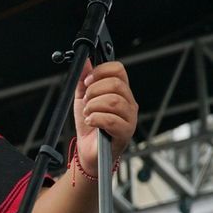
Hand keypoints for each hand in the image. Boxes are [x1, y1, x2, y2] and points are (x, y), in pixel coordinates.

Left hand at [73, 60, 137, 175]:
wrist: (88, 151)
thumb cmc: (89, 126)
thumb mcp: (82, 99)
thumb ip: (83, 80)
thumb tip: (84, 61)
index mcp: (120, 91)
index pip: (118, 70)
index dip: (101, 71)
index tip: (87, 80)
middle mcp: (129, 103)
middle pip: (116, 85)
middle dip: (94, 91)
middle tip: (86, 101)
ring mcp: (130, 118)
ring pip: (114, 101)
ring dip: (93, 106)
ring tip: (88, 113)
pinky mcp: (125, 132)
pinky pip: (112, 120)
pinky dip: (96, 118)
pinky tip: (91, 121)